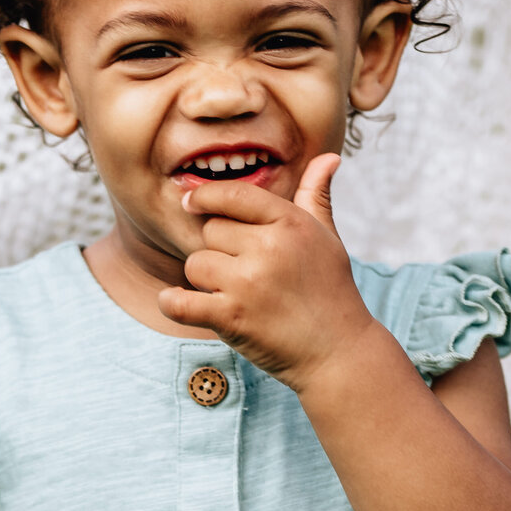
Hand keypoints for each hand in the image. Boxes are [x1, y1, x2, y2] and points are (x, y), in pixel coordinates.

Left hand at [158, 153, 374, 390]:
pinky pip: (179, 302)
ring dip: (205, 281)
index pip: (234, 194)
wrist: (338, 353)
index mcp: (291, 222)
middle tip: (246, 274)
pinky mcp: (232, 317)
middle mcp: (269, 247)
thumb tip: (328, 157)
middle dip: (218, 250)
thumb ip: (316, 196)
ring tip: (236, 295)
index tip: (191, 202)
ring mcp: (249, 283)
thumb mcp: (328, 238)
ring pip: (195, 264)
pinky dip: (172, 303)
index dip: (206, 196)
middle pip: (210, 231)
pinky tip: (177, 302)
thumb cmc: (331, 291)